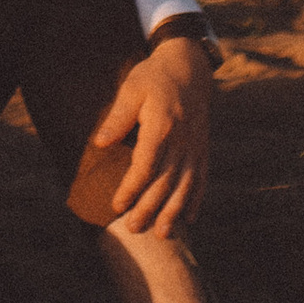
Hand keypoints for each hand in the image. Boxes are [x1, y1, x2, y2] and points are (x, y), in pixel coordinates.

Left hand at [79, 33, 216, 237]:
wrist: (190, 67)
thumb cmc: (154, 77)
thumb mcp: (132, 88)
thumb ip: (118, 117)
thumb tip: (100, 143)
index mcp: (162, 126)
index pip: (146, 166)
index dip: (131, 189)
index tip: (116, 205)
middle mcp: (182, 141)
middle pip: (165, 182)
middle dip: (149, 208)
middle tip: (132, 228)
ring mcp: (195, 146)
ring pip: (185, 186)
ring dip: (173, 212)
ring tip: (161, 234)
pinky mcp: (203, 149)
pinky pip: (201, 179)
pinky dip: (195, 200)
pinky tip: (188, 219)